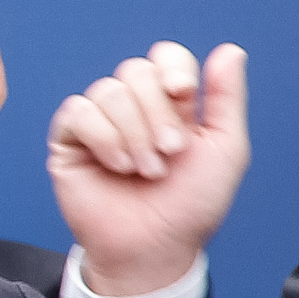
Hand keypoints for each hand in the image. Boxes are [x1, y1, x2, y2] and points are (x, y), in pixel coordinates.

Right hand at [49, 43, 249, 297]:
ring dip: (133, 132)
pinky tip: (117, 167)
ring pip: (107, 91)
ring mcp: (99, 122)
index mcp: (171, 104)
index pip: (164, 56)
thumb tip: (230, 50)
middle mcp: (133, 107)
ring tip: (146, 169)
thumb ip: (226, 99)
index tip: (184, 94)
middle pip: (135, 71)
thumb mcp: (225, 149)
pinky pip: (78, 112)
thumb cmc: (191, 205)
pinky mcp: (69, 139)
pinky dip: (104, 138)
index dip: (172, 66)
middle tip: (170, 152)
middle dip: (157, 112)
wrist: (154, 246)